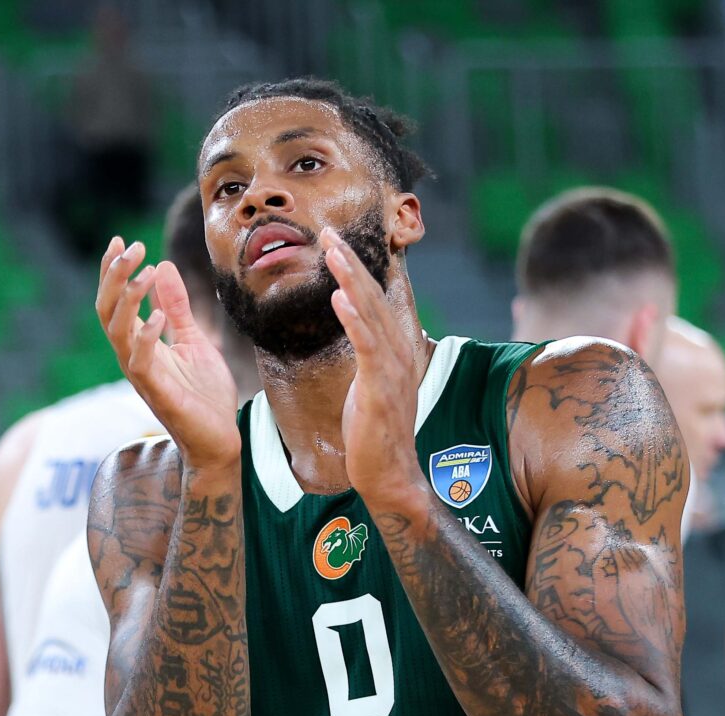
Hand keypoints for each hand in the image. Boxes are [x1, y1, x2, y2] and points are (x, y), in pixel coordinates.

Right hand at [96, 238, 239, 469]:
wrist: (220, 439)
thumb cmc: (205, 395)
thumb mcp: (194, 339)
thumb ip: (178, 306)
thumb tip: (163, 266)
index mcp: (140, 343)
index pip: (115, 302)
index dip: (113, 272)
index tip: (121, 241)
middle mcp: (133, 357)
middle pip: (107, 311)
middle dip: (114, 277)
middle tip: (131, 248)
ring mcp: (142, 375)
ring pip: (117, 332)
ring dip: (127, 299)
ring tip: (143, 272)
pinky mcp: (157, 392)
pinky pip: (140, 362)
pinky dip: (147, 336)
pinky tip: (159, 316)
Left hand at [322, 228, 427, 505]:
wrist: (389, 474)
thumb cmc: (374, 434)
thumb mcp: (370, 384)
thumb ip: (368, 354)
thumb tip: (358, 328)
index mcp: (391, 350)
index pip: (371, 300)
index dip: (353, 268)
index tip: (333, 242)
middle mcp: (396, 352)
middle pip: (371, 297)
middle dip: (349, 262)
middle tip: (328, 232)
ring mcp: (390, 369)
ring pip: (369, 314)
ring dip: (351, 280)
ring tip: (332, 252)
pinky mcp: (379, 388)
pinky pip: (367, 347)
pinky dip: (355, 320)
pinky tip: (340, 298)